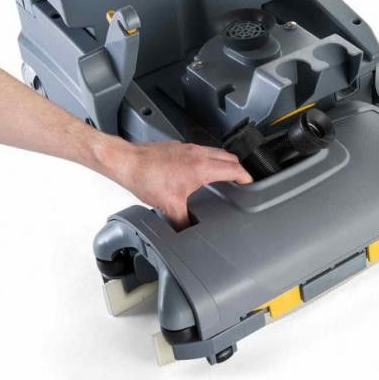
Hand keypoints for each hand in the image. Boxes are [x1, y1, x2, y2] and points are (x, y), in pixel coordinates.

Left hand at [98, 139, 252, 228]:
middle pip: (230, 157)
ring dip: (224, 162)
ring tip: (224, 175)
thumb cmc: (146, 177)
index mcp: (202, 167)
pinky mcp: (179, 147)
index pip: (235, 169)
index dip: (247, 178)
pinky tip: (199, 171)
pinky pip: (202, 151)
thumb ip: (183, 221)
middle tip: (240, 180)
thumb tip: (188, 232)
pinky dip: (209, 159)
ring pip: (216, 152)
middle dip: (239, 169)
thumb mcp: (168, 206)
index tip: (251, 184)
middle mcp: (198, 154)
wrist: (127, 161)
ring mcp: (189, 148)